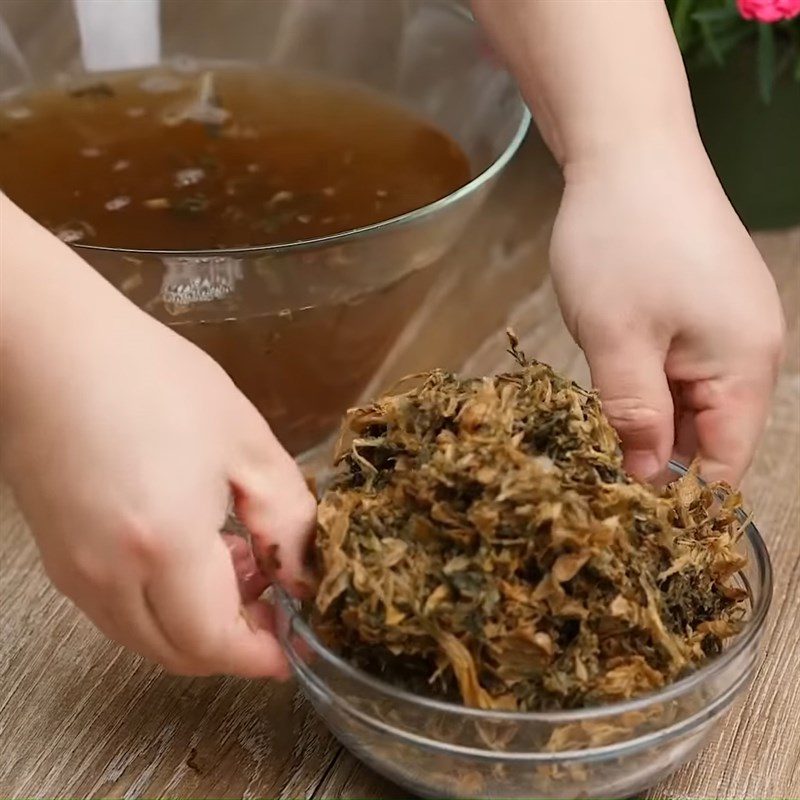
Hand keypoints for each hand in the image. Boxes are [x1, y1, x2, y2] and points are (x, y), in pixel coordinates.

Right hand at [1, 203, 315, 676]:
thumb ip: (287, 516)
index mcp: (164, 546)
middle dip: (235, 640)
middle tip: (272, 596)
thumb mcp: (245, 441)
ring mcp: (74, 571)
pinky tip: (185, 551)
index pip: (215, 642)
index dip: (261, 654)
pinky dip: (159, 604)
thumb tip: (302, 571)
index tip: (294, 644)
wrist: (54, 349)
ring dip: (196, 623)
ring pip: (144, 636)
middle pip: (178, 652)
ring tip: (236, 562)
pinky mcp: (58, 556)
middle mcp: (109, 575)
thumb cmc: (151, 380)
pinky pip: (116, 609)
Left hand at [550, 135, 784, 483]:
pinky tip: (609, 380)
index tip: (628, 519)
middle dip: (656, 458)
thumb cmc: (622, 241)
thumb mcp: (617, 341)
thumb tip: (649, 478)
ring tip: (595, 427)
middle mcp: (749, 350)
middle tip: (595, 474)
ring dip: (645, 419)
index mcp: (744, 367)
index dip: (680, 498)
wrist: (629, 150)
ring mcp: (726, 325)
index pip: (725, 463)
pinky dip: (645, 383)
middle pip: (708, 435)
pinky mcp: (701, 306)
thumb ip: (635, 417)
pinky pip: (678, 366)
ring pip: (688, 402)